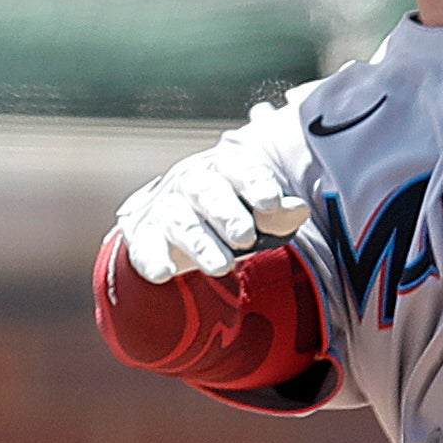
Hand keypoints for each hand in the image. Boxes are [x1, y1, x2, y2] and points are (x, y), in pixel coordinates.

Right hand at [115, 137, 311, 282]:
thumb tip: (298, 209)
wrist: (184, 216)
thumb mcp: (262, 209)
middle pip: (207, 192)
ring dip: (200, 244)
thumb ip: (280, 212)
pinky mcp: (144, 235)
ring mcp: (166, 208)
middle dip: (226, 213)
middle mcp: (192, 183)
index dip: (255, 184)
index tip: (271, 203)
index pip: (240, 169)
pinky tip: (163, 274)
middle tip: (245, 237)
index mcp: (224, 168)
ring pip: (180, 222)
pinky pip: (144, 247)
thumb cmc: (236, 211)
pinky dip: (152, 260)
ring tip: (222, 267)